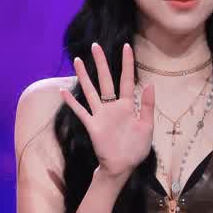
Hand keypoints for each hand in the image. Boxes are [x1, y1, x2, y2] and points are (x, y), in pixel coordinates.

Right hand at [59, 42, 154, 177]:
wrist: (122, 166)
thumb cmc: (136, 148)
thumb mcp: (146, 126)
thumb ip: (147, 106)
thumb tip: (150, 84)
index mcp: (127, 105)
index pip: (126, 80)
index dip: (127, 64)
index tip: (126, 46)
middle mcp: (112, 107)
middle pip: (105, 80)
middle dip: (101, 63)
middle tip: (95, 46)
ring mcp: (101, 115)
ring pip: (90, 91)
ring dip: (83, 77)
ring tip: (77, 60)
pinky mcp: (92, 126)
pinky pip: (81, 112)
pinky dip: (72, 103)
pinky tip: (62, 91)